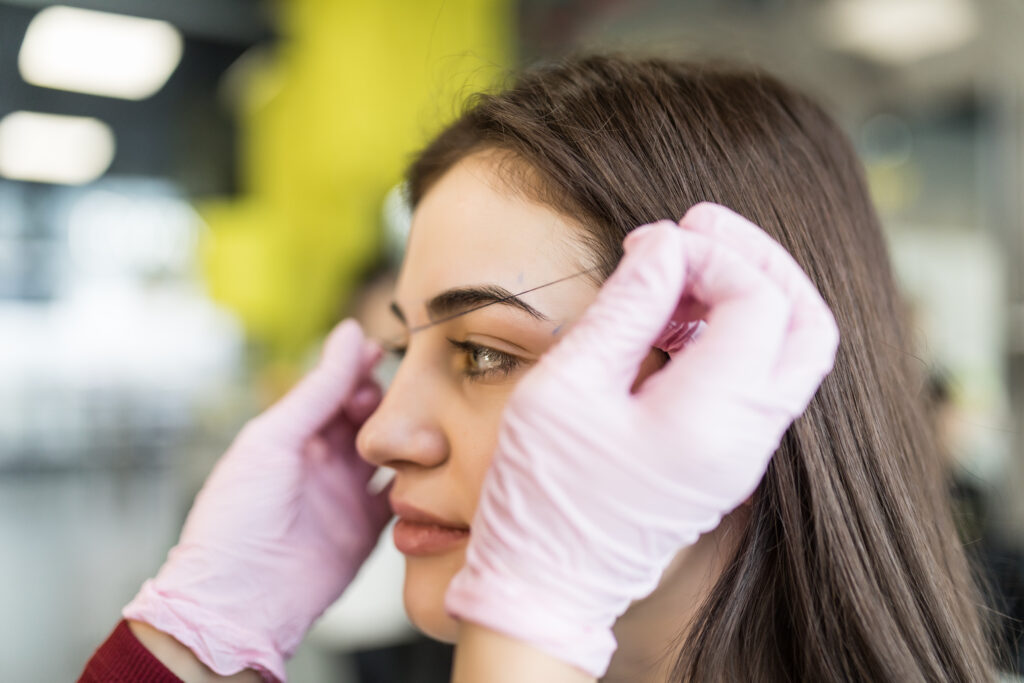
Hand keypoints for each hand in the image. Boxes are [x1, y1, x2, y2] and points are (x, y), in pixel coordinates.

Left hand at [123, 319, 392, 681]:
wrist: (239, 598)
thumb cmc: (237, 516)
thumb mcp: (275, 438)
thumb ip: (319, 388)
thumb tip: (350, 333)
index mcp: (292, 436)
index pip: (335, 391)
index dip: (360, 371)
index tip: (386, 352)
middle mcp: (322, 463)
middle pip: (367, 419)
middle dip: (387, 403)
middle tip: (403, 396)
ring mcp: (347, 496)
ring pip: (390, 454)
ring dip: (406, 439)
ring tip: (421, 425)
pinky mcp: (367, 530)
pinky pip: (401, 497)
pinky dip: (417, 480)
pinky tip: (428, 464)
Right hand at [445, 202, 839, 677]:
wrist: (547, 584)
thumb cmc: (541, 492)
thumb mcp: (566, 386)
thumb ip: (626, 307)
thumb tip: (665, 245)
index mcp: (709, 417)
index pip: (757, 299)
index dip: (713, 253)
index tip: (652, 243)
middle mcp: (746, 437)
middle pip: (806, 321)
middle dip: (758, 259)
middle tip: (699, 226)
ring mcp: (745, 453)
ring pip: (793, 349)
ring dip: (750, 292)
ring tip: (682, 266)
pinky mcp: (729, 458)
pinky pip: (761, 377)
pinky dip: (734, 331)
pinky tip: (678, 316)